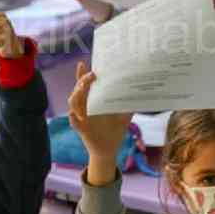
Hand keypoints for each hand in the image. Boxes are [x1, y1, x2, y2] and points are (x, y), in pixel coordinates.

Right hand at [68, 62, 132, 185]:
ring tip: (83, 88)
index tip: (82, 63)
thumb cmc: (115, 130)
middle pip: (78, 90)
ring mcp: (81, 117)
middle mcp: (85, 107)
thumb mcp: (125, 116)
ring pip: (73, 102)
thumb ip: (130, 104)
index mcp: (94, 101)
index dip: (81, 74)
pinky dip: (73, 117)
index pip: (85, 85)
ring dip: (76, 94)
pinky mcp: (81, 129)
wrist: (110, 150)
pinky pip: (73, 121)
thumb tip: (141, 92)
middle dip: (82, 81)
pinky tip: (75, 113)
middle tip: (91, 76)